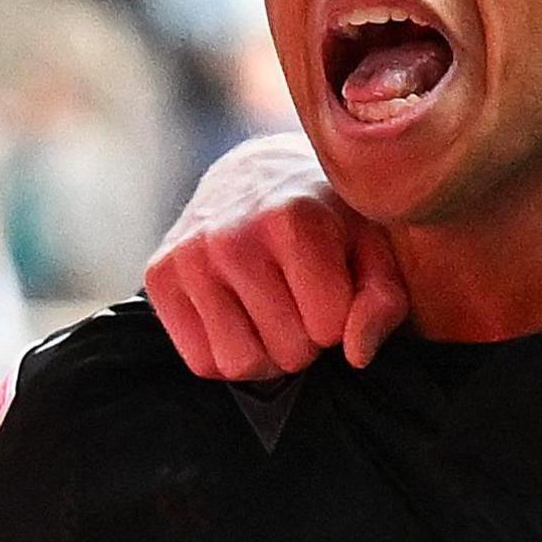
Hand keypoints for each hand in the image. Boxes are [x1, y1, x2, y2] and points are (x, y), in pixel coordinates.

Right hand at [144, 130, 405, 378]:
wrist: (258, 176)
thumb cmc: (330, 221)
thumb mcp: (373, 248)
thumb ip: (382, 300)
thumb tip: (356, 353)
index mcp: (293, 220)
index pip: (329, 330)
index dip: (339, 320)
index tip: (333, 289)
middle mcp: (233, 237)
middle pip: (288, 353)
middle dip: (304, 339)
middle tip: (301, 301)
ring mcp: (189, 256)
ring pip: (240, 364)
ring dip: (266, 352)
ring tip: (272, 311)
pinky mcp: (159, 276)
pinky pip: (202, 363)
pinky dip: (226, 353)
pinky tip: (240, 315)